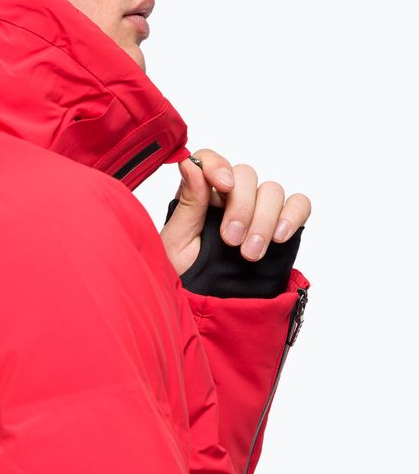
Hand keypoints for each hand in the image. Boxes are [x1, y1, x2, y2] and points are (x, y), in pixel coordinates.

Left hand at [159, 148, 311, 276]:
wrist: (208, 313)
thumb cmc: (184, 278)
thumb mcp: (176, 244)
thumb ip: (188, 204)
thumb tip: (192, 165)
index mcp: (198, 195)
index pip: (210, 160)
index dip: (218, 165)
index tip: (222, 187)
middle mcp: (229, 197)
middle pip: (246, 174)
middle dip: (241, 207)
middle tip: (231, 240)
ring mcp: (257, 211)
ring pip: (271, 190)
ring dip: (264, 220)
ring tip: (250, 254)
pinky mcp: (282, 228)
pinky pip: (298, 204)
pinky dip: (294, 215)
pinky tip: (280, 237)